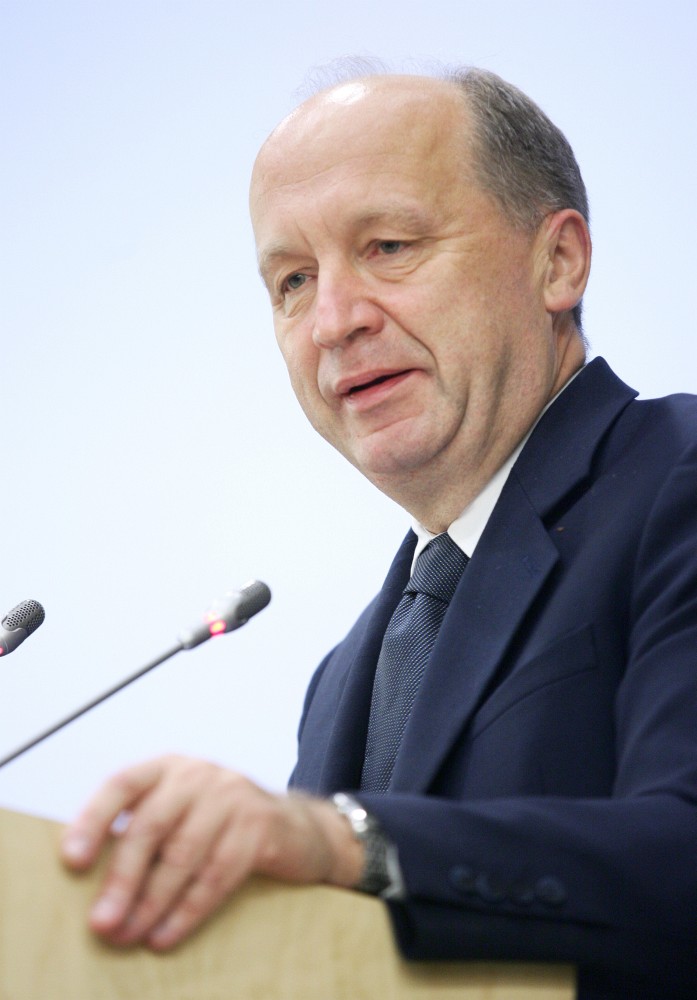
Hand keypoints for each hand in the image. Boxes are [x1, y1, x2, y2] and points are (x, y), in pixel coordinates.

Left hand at [60, 754, 363, 949]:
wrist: (298, 828)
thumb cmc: (221, 825)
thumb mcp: (181, 810)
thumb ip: (142, 827)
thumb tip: (86, 873)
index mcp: (170, 768)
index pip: (122, 784)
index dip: (92, 820)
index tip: (71, 860)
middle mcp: (199, 774)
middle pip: (150, 826)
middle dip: (122, 880)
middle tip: (101, 923)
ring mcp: (233, 798)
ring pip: (182, 856)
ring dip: (151, 903)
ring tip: (129, 935)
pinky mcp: (260, 828)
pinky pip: (216, 876)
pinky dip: (186, 912)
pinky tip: (165, 935)